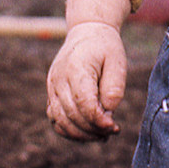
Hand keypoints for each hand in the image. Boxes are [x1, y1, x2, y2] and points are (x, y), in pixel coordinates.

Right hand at [46, 21, 127, 139]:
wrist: (87, 32)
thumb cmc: (105, 47)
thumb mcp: (117, 62)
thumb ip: (114, 89)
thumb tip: (107, 115)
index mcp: (76, 68)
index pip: (84, 102)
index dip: (98, 120)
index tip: (114, 127)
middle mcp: (59, 79)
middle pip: (72, 115)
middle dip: (93, 129)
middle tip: (112, 131)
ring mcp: (52, 87)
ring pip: (60, 121)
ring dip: (81, 134)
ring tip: (102, 135)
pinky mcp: (51, 93)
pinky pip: (55, 119)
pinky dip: (70, 130)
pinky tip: (88, 131)